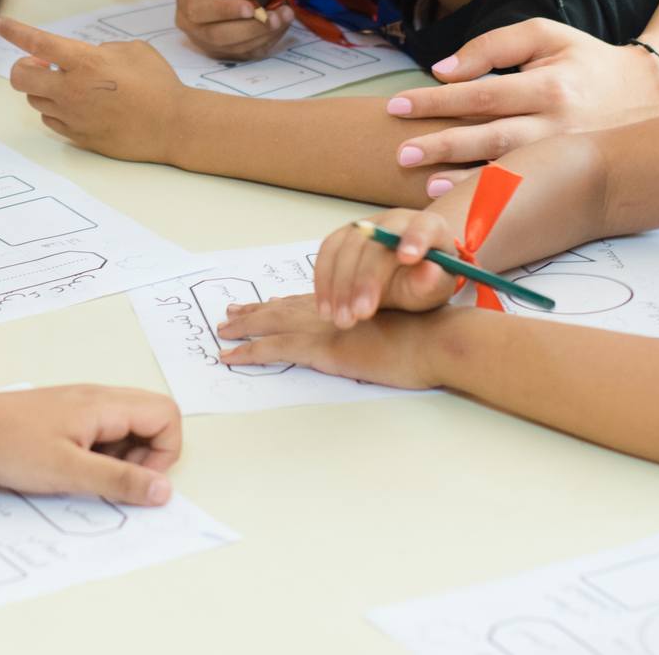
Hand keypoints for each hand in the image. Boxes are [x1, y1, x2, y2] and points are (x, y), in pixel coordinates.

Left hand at [0, 17, 185, 163]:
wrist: (173, 127)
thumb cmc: (158, 84)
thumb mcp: (132, 50)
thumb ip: (101, 51)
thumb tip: (86, 59)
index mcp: (85, 63)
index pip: (38, 43)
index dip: (15, 31)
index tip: (1, 24)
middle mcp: (71, 90)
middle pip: (20, 78)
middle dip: (23, 67)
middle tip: (42, 65)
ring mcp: (72, 117)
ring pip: (35, 100)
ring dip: (44, 89)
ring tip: (70, 85)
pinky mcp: (78, 137)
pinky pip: (52, 121)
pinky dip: (57, 109)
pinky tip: (78, 105)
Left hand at [0, 386, 181, 505]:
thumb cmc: (7, 446)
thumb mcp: (68, 472)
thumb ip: (119, 481)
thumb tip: (165, 490)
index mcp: (104, 404)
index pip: (167, 415)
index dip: (164, 453)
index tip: (135, 482)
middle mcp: (97, 398)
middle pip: (151, 417)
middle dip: (147, 456)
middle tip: (114, 482)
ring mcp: (80, 405)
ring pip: (127, 427)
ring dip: (122, 458)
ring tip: (87, 478)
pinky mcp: (64, 417)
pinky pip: (101, 432)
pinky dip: (100, 455)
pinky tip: (70, 471)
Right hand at [173, 0, 293, 59]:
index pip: (199, 10)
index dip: (225, 12)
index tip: (251, 8)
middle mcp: (192, 24)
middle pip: (217, 35)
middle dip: (250, 28)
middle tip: (277, 17)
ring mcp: (208, 42)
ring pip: (235, 48)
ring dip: (264, 34)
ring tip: (285, 15)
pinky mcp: (226, 53)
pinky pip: (248, 53)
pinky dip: (268, 40)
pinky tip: (281, 23)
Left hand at [213, 293, 446, 389]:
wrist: (436, 338)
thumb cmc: (429, 334)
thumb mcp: (400, 324)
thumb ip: (379, 325)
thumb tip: (372, 335)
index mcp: (348, 303)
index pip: (307, 301)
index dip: (282, 303)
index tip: (265, 304)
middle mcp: (331, 310)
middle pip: (283, 309)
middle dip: (256, 313)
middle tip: (232, 316)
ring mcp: (324, 328)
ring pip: (272, 325)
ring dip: (245, 328)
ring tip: (223, 333)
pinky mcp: (322, 349)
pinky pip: (275, 350)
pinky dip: (250, 352)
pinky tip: (231, 357)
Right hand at [312, 209, 460, 327]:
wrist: (408, 277)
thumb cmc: (426, 282)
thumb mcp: (436, 289)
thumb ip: (432, 282)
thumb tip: (429, 271)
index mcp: (428, 228)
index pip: (423, 227)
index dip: (415, 238)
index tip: (408, 257)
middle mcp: (395, 220)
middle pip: (375, 242)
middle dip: (365, 279)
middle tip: (361, 313)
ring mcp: (366, 227)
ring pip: (345, 248)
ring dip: (340, 285)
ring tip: (342, 319)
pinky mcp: (343, 238)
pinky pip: (327, 255)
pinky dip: (323, 283)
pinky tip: (326, 309)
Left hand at [384, 20, 658, 172]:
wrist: (648, 94)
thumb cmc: (585, 62)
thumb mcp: (545, 36)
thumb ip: (492, 46)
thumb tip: (444, 71)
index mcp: (549, 85)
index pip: (482, 92)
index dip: (437, 100)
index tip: (397, 106)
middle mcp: (557, 123)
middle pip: (491, 134)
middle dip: (442, 144)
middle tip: (400, 152)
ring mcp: (563, 155)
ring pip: (508, 168)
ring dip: (464, 177)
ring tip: (424, 182)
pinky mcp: (566, 175)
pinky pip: (523, 187)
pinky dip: (491, 195)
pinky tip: (464, 202)